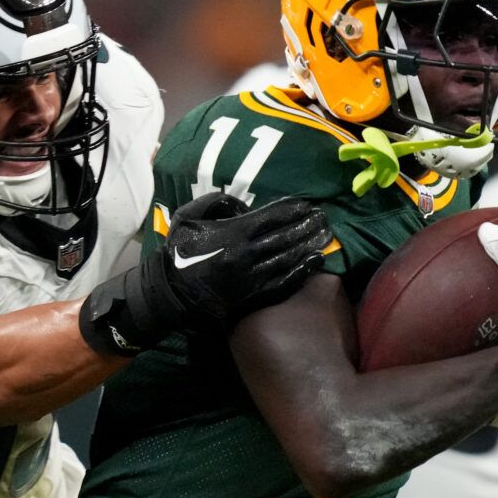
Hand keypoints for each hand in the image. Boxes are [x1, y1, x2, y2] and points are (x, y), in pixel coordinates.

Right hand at [154, 192, 332, 324]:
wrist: (171, 293)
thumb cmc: (179, 251)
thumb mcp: (188, 216)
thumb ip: (215, 202)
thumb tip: (243, 205)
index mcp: (231, 233)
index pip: (270, 218)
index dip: (291, 209)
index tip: (307, 204)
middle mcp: (246, 254)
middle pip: (284, 237)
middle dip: (306, 225)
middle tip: (323, 217)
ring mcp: (252, 276)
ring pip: (288, 258)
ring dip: (309, 245)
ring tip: (326, 235)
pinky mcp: (253, 295)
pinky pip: (283, 282)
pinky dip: (302, 271)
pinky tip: (316, 261)